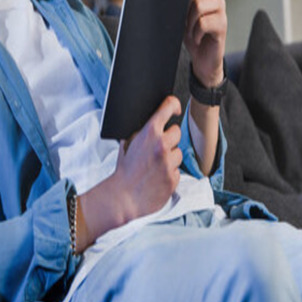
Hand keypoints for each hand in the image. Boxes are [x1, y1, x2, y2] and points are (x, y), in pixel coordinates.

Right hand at [112, 96, 182, 221]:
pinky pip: (177, 169)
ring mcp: (169, 162)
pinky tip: (157, 176)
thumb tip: (153, 119)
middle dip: (168, 138)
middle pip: (177, 131)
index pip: (168, 107)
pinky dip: (170, 173)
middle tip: (156, 148)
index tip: (175, 108)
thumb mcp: (127, 142)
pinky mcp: (174, 177)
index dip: (173, 105)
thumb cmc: (124, 170)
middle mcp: (161, 144)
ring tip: (155, 165)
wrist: (124, 197)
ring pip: (178, 152)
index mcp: (149, 132)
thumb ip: (141, 130)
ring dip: (170, 157)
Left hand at [184, 0, 226, 87]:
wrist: (201, 57)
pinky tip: (197, 36)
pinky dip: (195, 32)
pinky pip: (204, 22)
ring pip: (199, 4)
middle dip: (183, 5)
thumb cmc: (189, 30)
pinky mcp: (223, 24)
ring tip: (190, 29)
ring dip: (189, 21)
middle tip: (183, 18)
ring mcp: (221, 7)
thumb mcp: (179, 9)